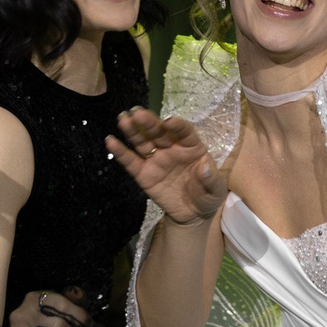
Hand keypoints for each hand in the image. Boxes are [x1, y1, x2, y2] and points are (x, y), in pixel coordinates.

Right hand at [108, 108, 227, 225]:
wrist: (193, 214)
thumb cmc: (207, 195)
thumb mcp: (216, 190)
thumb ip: (211, 178)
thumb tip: (205, 166)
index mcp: (191, 147)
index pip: (184, 132)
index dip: (177, 126)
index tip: (169, 121)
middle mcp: (171, 148)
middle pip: (159, 132)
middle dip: (149, 122)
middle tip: (137, 112)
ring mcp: (156, 160)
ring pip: (143, 142)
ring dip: (132, 130)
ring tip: (123, 118)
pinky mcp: (143, 174)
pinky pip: (131, 162)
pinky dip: (120, 152)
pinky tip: (110, 141)